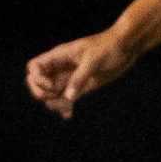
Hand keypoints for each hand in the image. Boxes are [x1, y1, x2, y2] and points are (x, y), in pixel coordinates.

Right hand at [25, 28, 139, 119]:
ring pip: (51, 93)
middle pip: (37, 82)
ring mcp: (70, 77)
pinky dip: (64, 107)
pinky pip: (66, 98)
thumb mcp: (93, 60)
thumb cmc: (108, 47)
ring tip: (67, 107)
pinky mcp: (81, 86)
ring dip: (54, 102)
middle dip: (41, 92)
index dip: (37, 79)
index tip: (51, 86)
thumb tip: (68, 97)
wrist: (126, 48)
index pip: (34, 67)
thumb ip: (79, 78)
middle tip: (55, 96)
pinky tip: (68, 114)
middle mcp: (61, 67)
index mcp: (59, 56)